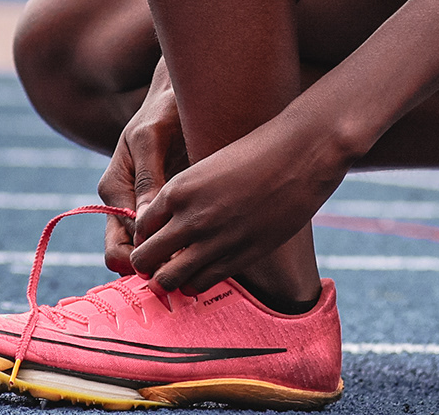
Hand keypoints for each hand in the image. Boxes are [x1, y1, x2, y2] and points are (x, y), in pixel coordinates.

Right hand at [96, 60, 189, 274]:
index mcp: (114, 189)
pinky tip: (204, 246)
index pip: (121, 242)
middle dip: (153, 268)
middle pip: (125, 256)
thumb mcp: (152, 136)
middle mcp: (122, 205)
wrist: (179, 99)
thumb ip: (148, 176)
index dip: (148, 258)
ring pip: (147, 254)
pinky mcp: (161, 208)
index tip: (179, 261)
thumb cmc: (164, 111)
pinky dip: (180, 249)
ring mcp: (140, 208)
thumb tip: (144, 219)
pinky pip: (165, 240)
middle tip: (186, 268)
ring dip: (168, 262)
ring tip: (198, 259)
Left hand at [128, 107, 348, 293]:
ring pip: (170, 279)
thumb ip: (183, 195)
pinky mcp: (240, 256)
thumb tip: (168, 218)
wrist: (298, 157)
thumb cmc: (254, 154)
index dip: (142, 236)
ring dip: (167, 278)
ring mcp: (215, 241)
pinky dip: (194, 283)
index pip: (140, 227)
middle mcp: (190, 219)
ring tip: (174, 272)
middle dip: (146, 262)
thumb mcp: (205, 166)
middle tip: (154, 262)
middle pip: (146, 257)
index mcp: (177, 190)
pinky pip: (202, 283)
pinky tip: (197, 275)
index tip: (151, 238)